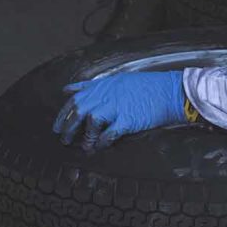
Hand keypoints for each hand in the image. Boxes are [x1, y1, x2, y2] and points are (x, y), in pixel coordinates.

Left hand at [52, 70, 188, 150]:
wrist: (170, 91)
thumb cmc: (147, 86)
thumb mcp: (118, 79)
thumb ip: (93, 86)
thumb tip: (68, 89)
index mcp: (103, 85)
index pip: (74, 98)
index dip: (62, 114)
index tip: (56, 126)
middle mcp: (106, 95)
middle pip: (78, 111)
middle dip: (67, 127)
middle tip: (63, 139)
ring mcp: (116, 107)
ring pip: (91, 122)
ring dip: (85, 137)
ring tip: (83, 147)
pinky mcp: (127, 119)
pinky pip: (108, 133)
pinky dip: (101, 141)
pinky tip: (99, 147)